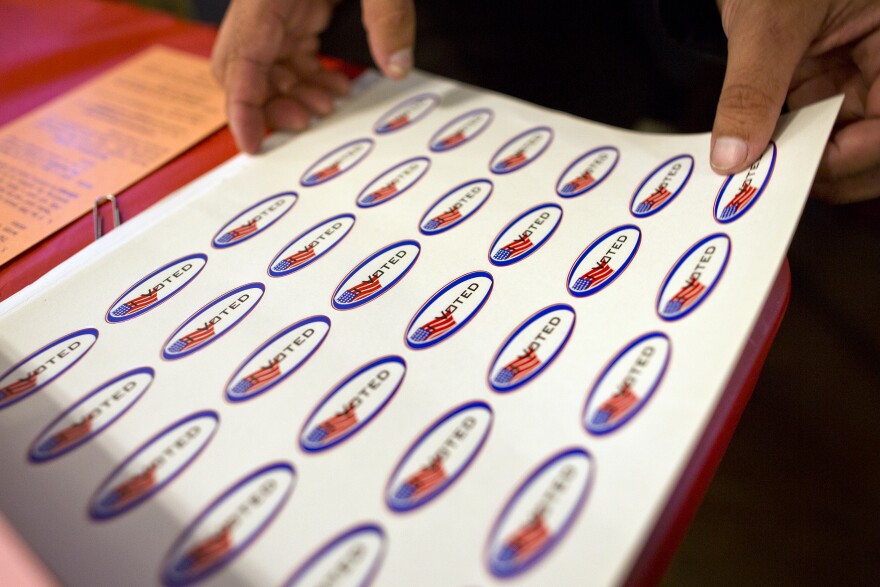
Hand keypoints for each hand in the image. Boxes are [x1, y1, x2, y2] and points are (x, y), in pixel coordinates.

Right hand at [212, 0, 415, 153]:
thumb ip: (389, 16)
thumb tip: (396, 66)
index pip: (240, 62)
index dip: (242, 108)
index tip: (252, 144)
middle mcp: (263, 0)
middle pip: (242, 66)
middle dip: (267, 104)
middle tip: (306, 124)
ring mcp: (276, 1)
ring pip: (265, 62)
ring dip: (290, 92)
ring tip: (329, 105)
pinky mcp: (294, 1)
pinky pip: (287, 48)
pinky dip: (305, 72)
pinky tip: (332, 83)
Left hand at [711, 0, 879, 203]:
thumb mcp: (767, 21)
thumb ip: (753, 89)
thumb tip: (734, 154)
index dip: (861, 151)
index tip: (809, 169)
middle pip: (876, 142)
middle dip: (829, 165)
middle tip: (773, 180)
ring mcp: (860, 74)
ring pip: (845, 143)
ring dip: (801, 160)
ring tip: (756, 170)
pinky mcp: (828, 81)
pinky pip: (814, 128)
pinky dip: (784, 144)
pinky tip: (755, 151)